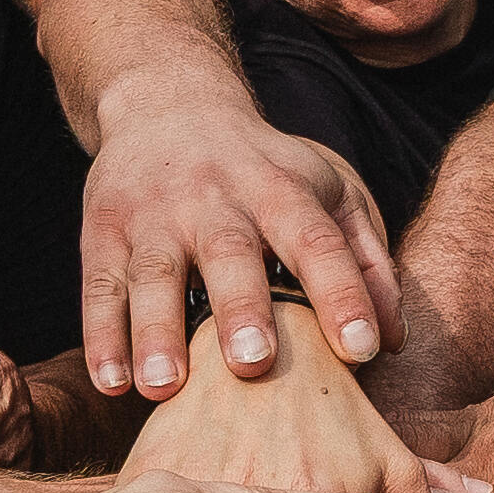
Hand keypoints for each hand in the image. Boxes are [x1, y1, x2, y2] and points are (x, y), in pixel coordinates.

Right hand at [82, 90, 394, 398]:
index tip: (362, 350)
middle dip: (241, 309)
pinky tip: (112, 382)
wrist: (168, 105)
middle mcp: (216, 198)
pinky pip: (100, 286)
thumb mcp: (327, 192)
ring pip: (154, 273)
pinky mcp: (102, 229)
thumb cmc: (264, 171)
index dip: (343, 293)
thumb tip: (393, 341)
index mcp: (281, 190)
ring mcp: (154, 213)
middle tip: (253, 365)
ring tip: (165, 387)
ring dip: (157, 331)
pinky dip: (102, 336)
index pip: (318, 241)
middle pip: (229, 251)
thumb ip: (366, 261)